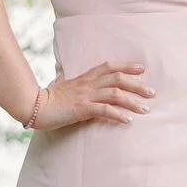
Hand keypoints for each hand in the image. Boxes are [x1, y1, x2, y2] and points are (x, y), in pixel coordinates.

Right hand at [30, 61, 152, 131]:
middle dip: (138, 85)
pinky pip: (104, 110)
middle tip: (152, 93)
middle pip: (119, 79)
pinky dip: (118, 114)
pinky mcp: (82, 109)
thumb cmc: (49, 98)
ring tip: (146, 109)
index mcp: (85, 77)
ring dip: (133, 102)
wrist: (34, 106)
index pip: (110, 66)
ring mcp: (85, 96)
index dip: (127, 66)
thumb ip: (69, 80)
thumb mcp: (62, 85)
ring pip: (115, 94)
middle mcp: (88, 84)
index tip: (142, 68)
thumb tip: (64, 74)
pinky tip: (128, 120)